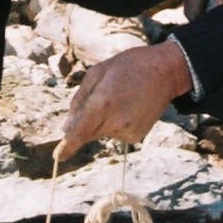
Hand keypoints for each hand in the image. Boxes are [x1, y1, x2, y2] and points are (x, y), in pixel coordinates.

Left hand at [58, 41, 191, 159]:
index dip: (66, 147)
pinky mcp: (137, 136)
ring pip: (102, 133)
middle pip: (88, 134)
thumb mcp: (97, 72)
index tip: (58, 157)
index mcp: (101, 103)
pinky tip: (128, 107)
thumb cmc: (128, 66)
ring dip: (102, 121)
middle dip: (85, 123)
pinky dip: (116, 124)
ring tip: (119, 98)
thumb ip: (79, 100)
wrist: (165, 71)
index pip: (78, 134)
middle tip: (101, 100)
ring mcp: (127, 131)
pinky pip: (116, 134)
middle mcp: (114, 121)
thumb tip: (67, 126)